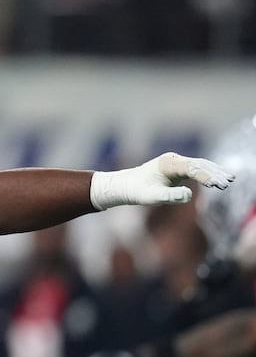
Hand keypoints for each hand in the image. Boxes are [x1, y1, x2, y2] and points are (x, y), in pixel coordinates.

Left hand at [90, 152, 234, 209]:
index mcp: (167, 164)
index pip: (192, 168)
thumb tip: (188, 195)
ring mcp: (177, 162)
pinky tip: (220, 179)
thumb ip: (169, 196)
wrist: (126, 185)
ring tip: (230, 180)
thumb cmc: (137, 192)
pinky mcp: (179, 168)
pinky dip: (209, 173)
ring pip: (201, 165)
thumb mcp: (152, 197)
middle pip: (199, 164)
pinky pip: (198, 169)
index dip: (205, 176)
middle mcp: (174, 159)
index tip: (217, 184)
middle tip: (229, 182)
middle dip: (215, 173)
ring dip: (215, 172)